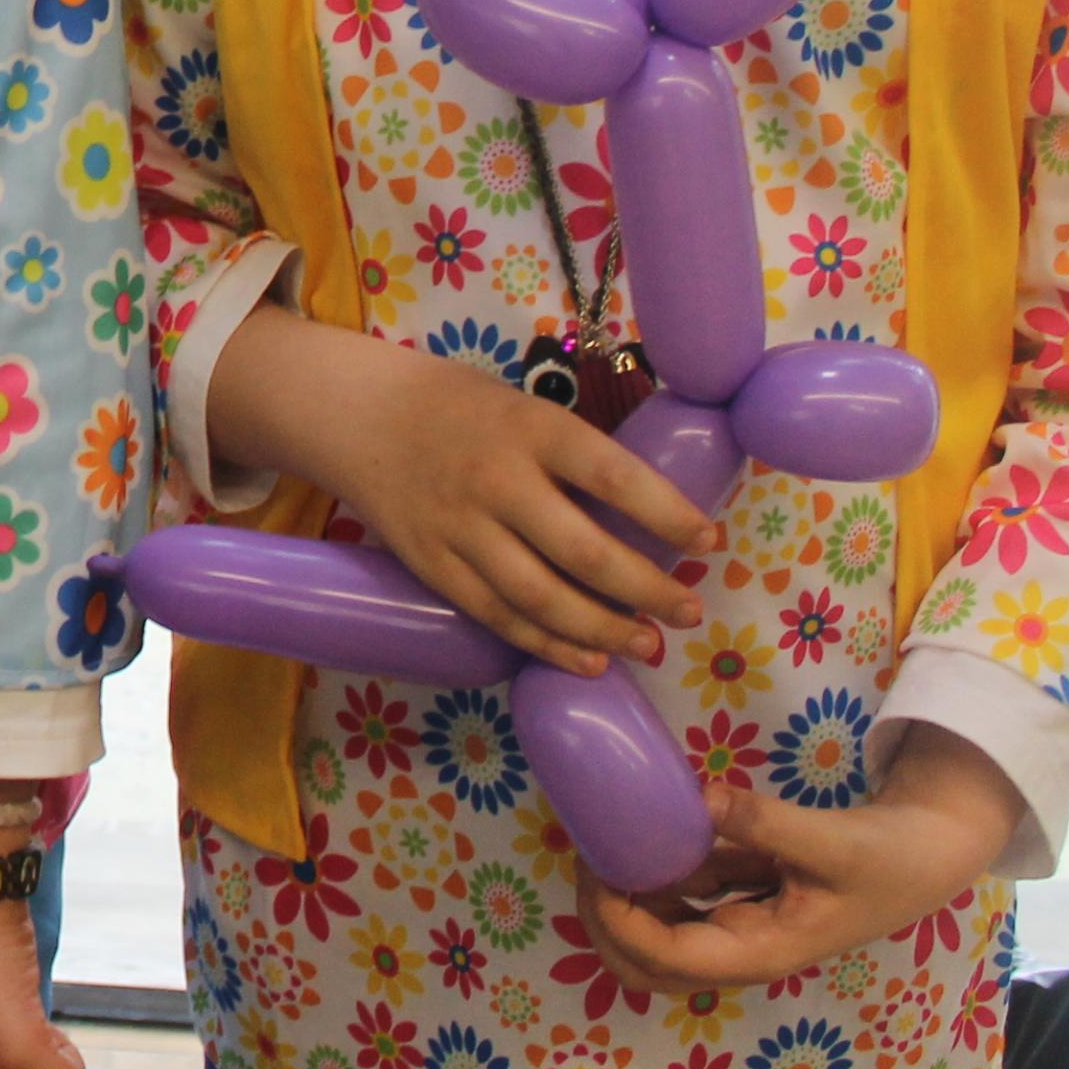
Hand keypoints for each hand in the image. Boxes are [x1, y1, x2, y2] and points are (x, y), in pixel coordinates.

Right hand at [214, 306, 719, 676]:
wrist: (359, 415)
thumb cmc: (460, 407)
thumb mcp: (522, 408)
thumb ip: (572, 459)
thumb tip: (647, 519)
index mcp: (529, 429)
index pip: (613, 475)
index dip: (668, 513)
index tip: (709, 540)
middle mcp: (496, 480)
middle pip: (583, 551)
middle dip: (646, 588)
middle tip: (687, 609)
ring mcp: (459, 528)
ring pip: (541, 597)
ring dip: (603, 629)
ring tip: (647, 644)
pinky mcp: (432, 565)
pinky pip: (496, 616)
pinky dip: (546, 646)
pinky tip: (587, 661)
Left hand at [577, 725, 1022, 994]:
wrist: (925, 855)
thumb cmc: (886, 859)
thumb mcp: (831, 840)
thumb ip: (765, 822)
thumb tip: (699, 800)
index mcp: (761, 952)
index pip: (666, 958)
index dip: (619, 921)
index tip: (596, 866)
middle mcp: (742, 950)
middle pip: (648, 966)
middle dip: (606, 921)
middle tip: (589, 856)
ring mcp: (740, 929)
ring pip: (658, 935)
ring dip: (624, 898)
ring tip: (601, 839)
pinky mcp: (743, 902)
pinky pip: (683, 898)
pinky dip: (656, 874)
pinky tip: (645, 830)